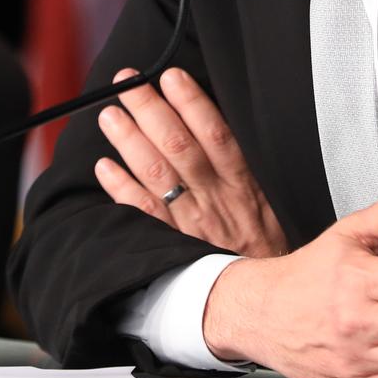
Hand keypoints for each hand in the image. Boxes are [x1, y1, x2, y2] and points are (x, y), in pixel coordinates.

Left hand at [94, 66, 288, 257]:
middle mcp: (215, 200)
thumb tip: (218, 126)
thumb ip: (247, 169)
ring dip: (130, 141)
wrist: (267, 301)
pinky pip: (143, 214)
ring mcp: (192, 223)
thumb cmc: (268, 249)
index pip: (215, 134)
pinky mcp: (173, 246)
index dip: (192, 102)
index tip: (170, 76)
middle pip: (178, 145)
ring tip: (110, 115)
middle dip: (150, 109)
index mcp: (242, 185)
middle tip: (127, 82)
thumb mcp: (272, 203)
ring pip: (157, 174)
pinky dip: (122, 189)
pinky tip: (105, 167)